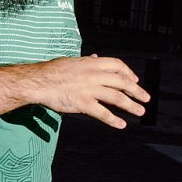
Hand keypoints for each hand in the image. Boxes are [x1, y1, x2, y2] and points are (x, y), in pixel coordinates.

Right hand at [30, 55, 149, 128]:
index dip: (128, 73)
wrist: (36, 82)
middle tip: (145, 98)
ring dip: (131, 105)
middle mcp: (94, 75)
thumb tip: (96, 58)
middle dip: (136, 91)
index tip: (134, 80)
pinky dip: (113, 119)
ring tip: (140, 112)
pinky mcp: (82, 103)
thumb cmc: (50, 71)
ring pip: (117, 98)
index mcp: (91, 64)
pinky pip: (102, 113)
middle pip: (122, 82)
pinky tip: (121, 124)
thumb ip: (86, 62)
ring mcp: (89, 90)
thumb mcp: (71, 61)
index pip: (117, 65)